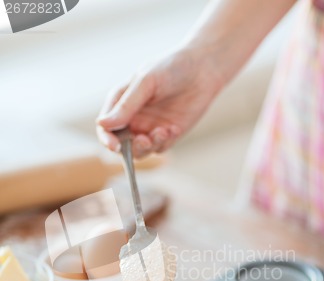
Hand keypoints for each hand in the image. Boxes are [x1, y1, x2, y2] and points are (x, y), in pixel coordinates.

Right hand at [96, 48, 222, 157]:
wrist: (203, 69)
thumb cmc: (171, 68)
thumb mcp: (146, 83)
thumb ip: (126, 106)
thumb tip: (102, 124)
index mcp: (120, 103)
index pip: (106, 127)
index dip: (107, 139)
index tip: (115, 146)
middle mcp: (132, 118)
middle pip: (121, 145)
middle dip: (130, 148)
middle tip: (144, 140)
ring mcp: (149, 128)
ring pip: (140, 151)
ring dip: (148, 147)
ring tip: (162, 132)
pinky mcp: (167, 135)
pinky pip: (160, 148)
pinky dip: (164, 142)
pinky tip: (174, 128)